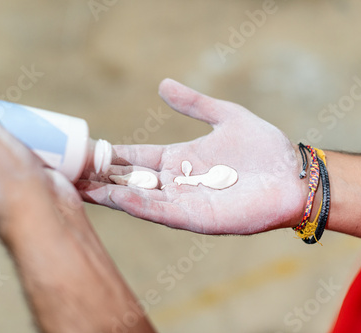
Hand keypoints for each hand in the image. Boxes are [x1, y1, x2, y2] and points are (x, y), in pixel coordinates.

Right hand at [78, 79, 307, 234]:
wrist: (294, 176)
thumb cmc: (264, 148)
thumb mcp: (225, 115)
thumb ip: (194, 103)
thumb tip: (162, 85)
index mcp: (176, 158)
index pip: (132, 157)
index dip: (107, 154)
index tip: (80, 151)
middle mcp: (173, 182)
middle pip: (127, 180)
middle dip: (97, 178)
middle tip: (66, 174)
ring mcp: (182, 202)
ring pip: (137, 198)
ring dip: (108, 194)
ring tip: (79, 187)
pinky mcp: (195, 219)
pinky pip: (160, 212)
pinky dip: (136, 205)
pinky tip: (115, 197)